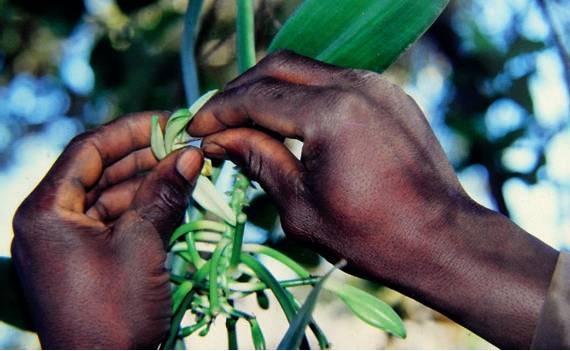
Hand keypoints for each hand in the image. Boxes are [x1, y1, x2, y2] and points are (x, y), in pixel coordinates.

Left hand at [11, 112, 202, 348]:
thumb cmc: (114, 312)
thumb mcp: (141, 245)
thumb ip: (164, 193)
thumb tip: (193, 153)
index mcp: (45, 211)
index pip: (87, 150)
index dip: (129, 131)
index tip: (167, 122)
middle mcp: (49, 220)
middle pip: (99, 171)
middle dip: (143, 157)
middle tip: (185, 145)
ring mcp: (66, 241)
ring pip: (110, 195)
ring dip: (148, 182)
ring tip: (187, 167)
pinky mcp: (85, 258)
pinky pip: (114, 220)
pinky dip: (143, 208)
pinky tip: (173, 196)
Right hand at [189, 50, 558, 347]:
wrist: (442, 240)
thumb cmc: (369, 236)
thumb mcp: (300, 206)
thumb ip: (259, 160)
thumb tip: (220, 139)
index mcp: (330, 113)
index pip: (257, 97)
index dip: (219, 112)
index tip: (196, 129)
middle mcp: (355, 85)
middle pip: (278, 66)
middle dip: (240, 90)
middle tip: (217, 119)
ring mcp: (378, 85)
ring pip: (307, 68)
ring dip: (272, 88)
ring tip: (249, 120)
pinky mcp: (391, 95)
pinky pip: (335, 81)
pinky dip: (305, 94)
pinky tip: (292, 121)